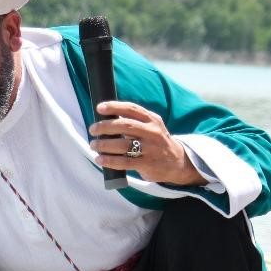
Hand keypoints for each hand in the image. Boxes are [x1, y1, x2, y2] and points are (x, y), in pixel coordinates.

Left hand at [91, 101, 205, 187]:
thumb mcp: (152, 127)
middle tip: (93, 130)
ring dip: (104, 145)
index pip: (132, 109)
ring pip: (123, 145)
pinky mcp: (147, 163)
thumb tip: (106, 118)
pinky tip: (100, 159)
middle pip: (125, 126)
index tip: (100, 108)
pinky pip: (125, 162)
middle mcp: (152, 132)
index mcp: (152, 120)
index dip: (114, 107)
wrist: (178, 162)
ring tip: (94, 145)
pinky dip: (110, 160)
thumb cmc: (156, 142)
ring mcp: (150, 148)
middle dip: (105, 127)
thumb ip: (134, 122)